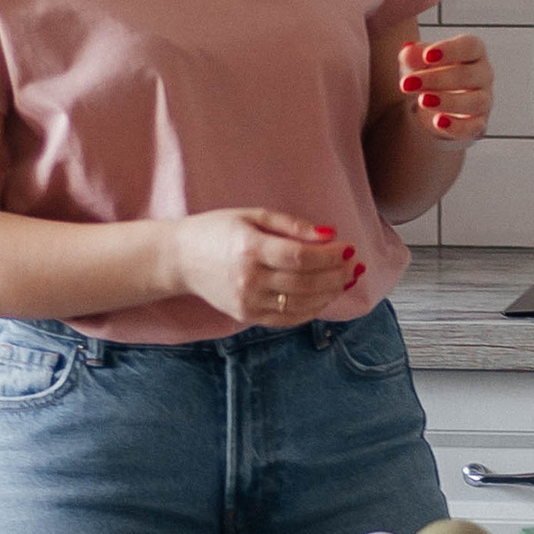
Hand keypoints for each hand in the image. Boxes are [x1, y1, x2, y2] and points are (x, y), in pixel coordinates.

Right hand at [171, 207, 366, 328]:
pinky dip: (311, 310)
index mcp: (249, 248)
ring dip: (329, 293)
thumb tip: (328, 234)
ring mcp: (247, 301)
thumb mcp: (252, 215)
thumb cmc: (216, 231)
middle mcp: (248, 279)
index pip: (301, 258)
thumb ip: (291, 225)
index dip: (330, 256)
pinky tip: (324, 297)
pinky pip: (287, 319)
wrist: (180, 259)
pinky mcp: (246, 316)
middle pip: (305, 282)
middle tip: (354, 266)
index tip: (348, 248)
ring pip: (301, 304)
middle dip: (336, 275)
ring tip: (345, 280)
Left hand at [396, 32, 493, 146]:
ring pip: (474, 101)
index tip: (427, 56)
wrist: (436, 102)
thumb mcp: (419, 61)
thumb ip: (413, 55)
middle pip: (468, 75)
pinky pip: (473, 126)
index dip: (450, 50)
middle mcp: (484, 74)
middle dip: (436, 79)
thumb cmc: (432, 72)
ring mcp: (484, 100)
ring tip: (422, 101)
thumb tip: (407, 52)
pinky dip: (456, 126)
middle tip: (407, 83)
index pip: (470, 46)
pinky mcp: (479, 123)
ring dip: (447, 101)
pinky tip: (438, 122)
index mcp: (474, 51)